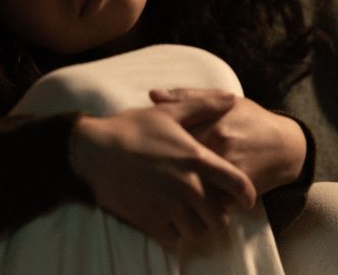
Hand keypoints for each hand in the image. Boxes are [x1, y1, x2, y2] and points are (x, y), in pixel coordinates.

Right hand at [70, 95, 256, 249]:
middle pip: (220, 216)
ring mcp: (169, 206)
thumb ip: (202, 106)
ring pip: (198, 231)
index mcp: (196, 160)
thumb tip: (231, 97)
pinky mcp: (150, 220)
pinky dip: (173, 233)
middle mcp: (188, 186)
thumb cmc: (129, 129)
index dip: (246, 195)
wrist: (91, 151)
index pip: (239, 186)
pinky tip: (167, 220)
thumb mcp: (167, 113)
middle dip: (217, 214)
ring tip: (187, 215)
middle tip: (208, 207)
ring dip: (196, 225)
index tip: (243, 198)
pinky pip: (174, 238)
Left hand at [150, 88, 306, 194]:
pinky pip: (212, 200)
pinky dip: (199, 201)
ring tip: (164, 185)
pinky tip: (188, 198)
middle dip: (161, 168)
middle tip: (149, 170)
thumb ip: (186, 97)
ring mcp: (230, 169)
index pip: (170, 135)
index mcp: (209, 123)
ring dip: (178, 187)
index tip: (143, 146)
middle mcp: (219, 146)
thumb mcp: (221, 101)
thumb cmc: (248, 119)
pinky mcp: (241, 188)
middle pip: (178, 162)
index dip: (152, 142)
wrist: (286, 145)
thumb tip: (151, 94)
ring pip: (193, 184)